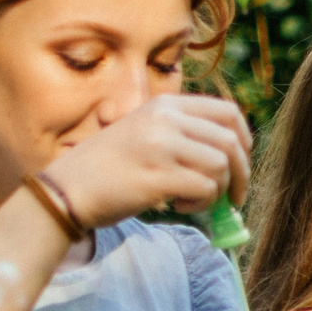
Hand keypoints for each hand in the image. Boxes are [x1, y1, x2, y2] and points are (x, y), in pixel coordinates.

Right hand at [43, 94, 252, 229]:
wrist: (67, 189)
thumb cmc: (108, 169)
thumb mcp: (145, 134)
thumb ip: (183, 136)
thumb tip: (232, 161)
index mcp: (164, 105)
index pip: (227, 112)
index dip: (244, 140)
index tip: (241, 163)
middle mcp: (165, 119)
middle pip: (231, 140)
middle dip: (242, 174)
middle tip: (236, 198)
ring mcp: (162, 146)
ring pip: (221, 166)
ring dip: (218, 191)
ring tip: (191, 199)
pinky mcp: (159, 175)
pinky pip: (206, 189)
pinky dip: (202, 204)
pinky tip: (178, 205)